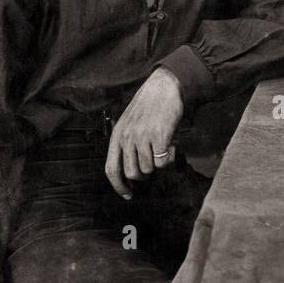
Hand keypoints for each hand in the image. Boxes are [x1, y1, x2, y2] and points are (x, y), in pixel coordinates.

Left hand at [106, 67, 183, 198]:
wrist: (164, 87)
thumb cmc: (149, 106)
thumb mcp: (130, 124)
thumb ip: (127, 144)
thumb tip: (134, 172)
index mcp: (117, 135)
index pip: (111, 169)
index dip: (119, 186)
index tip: (128, 195)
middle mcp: (127, 138)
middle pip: (132, 173)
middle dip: (144, 175)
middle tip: (153, 164)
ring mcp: (143, 138)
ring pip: (149, 169)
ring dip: (158, 164)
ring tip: (163, 149)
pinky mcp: (159, 137)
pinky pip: (163, 162)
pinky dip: (169, 159)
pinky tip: (172, 146)